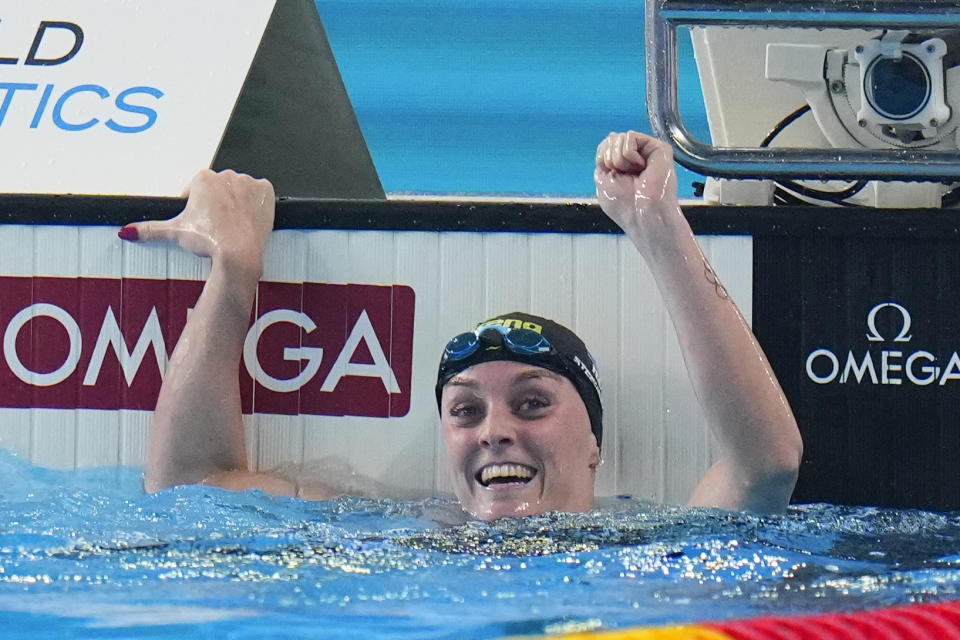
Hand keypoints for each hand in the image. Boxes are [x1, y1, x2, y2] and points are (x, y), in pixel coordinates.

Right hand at [119, 169, 274, 278]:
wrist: (239, 254)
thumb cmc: (209, 241)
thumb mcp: (175, 233)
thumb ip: (149, 229)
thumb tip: (125, 232)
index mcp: (203, 178)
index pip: (196, 190)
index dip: (196, 208)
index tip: (200, 222)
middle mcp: (226, 175)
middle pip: (218, 188)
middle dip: (216, 204)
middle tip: (217, 226)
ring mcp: (248, 182)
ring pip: (239, 189)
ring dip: (236, 202)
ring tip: (232, 224)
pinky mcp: (266, 191)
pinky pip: (261, 192)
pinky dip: (257, 202)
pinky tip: (249, 217)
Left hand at [594, 132, 680, 250]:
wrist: (644, 214)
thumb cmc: (625, 206)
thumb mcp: (603, 180)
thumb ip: (604, 157)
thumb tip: (612, 136)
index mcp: (624, 166)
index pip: (605, 146)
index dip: (602, 158)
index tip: (611, 176)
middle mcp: (637, 158)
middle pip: (611, 139)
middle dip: (610, 159)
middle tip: (625, 178)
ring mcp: (648, 153)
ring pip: (620, 137)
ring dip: (619, 160)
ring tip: (635, 175)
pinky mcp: (659, 148)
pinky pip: (630, 137)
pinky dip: (629, 155)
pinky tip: (642, 168)